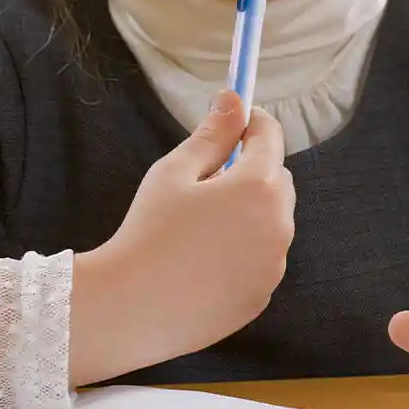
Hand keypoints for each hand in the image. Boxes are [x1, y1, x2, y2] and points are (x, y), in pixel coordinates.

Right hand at [70, 89, 294, 385]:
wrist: (129, 309)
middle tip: (207, 179)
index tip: (232, 119)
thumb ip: (213, 133)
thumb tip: (234, 99)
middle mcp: (278, 224)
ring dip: (250, 211)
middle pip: (278, 179)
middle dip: (252, 169)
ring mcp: (274, 264)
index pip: (270, 136)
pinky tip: (203, 259)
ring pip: (271, 220)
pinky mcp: (262, 295)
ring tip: (201, 224)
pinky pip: (261, 257)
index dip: (251, 122)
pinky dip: (244, 249)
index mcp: (259, 186)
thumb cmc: (149, 231)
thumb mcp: (176, 171)